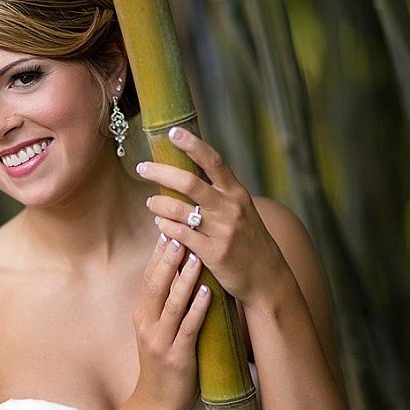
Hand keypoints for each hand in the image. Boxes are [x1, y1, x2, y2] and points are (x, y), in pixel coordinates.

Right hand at [131, 230, 210, 409]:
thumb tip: (179, 276)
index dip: (158, 253)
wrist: (156, 406)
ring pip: (172, 303)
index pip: (149, 278)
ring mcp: (160, 341)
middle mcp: (147, 325)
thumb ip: (164, 307)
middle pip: (156, 284)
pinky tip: (208, 292)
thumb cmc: (163, 366)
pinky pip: (188, 328)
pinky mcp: (176, 357)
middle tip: (180, 229)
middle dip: (168, 257)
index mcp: (142, 316)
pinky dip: (198, 308)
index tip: (169, 227)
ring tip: (196, 254)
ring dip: (184, 277)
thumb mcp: (156, 332)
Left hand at [136, 127, 286, 307]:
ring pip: (180, 210)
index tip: (172, 132)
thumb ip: (219, 193)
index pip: (213, 161)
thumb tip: (188, 173)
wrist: (267, 278)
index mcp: (237, 193)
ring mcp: (223, 231)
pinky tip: (160, 225)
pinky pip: (181, 235)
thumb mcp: (241, 211)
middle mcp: (231, 208)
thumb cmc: (248, 241)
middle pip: (189, 182)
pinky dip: (165, 228)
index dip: (192, 144)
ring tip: (150, 203)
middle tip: (142, 168)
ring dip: (158, 204)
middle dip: (160, 172)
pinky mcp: (215, 253)